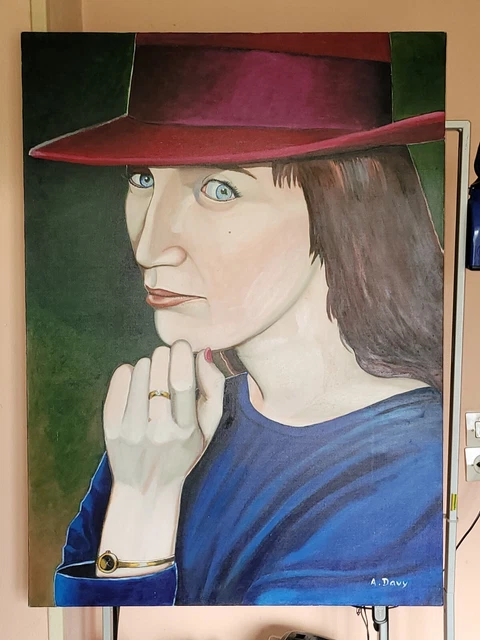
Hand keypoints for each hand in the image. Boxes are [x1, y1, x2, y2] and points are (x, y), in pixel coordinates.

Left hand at [98, 340, 224, 573]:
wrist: (147, 488)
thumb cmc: (182, 451)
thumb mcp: (208, 427)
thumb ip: (213, 389)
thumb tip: (204, 353)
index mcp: (187, 429)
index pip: (183, 381)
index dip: (182, 354)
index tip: (182, 346)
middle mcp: (158, 431)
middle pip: (159, 373)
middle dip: (164, 355)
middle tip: (166, 357)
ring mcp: (132, 430)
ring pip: (139, 373)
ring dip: (148, 364)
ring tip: (152, 373)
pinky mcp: (111, 429)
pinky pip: (119, 382)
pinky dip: (128, 372)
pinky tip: (135, 379)